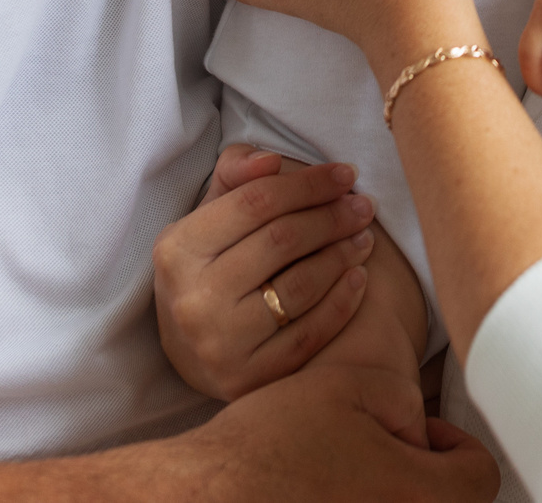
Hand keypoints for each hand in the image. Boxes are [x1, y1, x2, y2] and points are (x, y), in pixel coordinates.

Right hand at [113, 364, 497, 502]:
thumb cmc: (273, 439)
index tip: (420, 434)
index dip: (455, 446)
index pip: (479, 476)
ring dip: (394, 492)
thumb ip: (409, 399)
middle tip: (380, 450)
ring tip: (349, 471)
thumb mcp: (354, 385)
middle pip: (447, 502)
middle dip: (424, 473)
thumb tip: (422, 431)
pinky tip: (327, 491)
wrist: (207, 490)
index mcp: (417, 493)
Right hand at [152, 144, 377, 399]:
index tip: (346, 174)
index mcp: (178, 249)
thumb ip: (236, 174)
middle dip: (332, 216)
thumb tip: (271, 160)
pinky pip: (309, 335)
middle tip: (363, 206)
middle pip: (282, 241)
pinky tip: (358, 278)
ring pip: (300, 288)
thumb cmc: (208, 265)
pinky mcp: (247, 380)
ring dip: (343, 256)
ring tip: (364, 238)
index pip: (255, 202)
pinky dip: (341, 303)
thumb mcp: (209, 213)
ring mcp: (219, 344)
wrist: (190, 349)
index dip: (308, 184)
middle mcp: (193, 299)